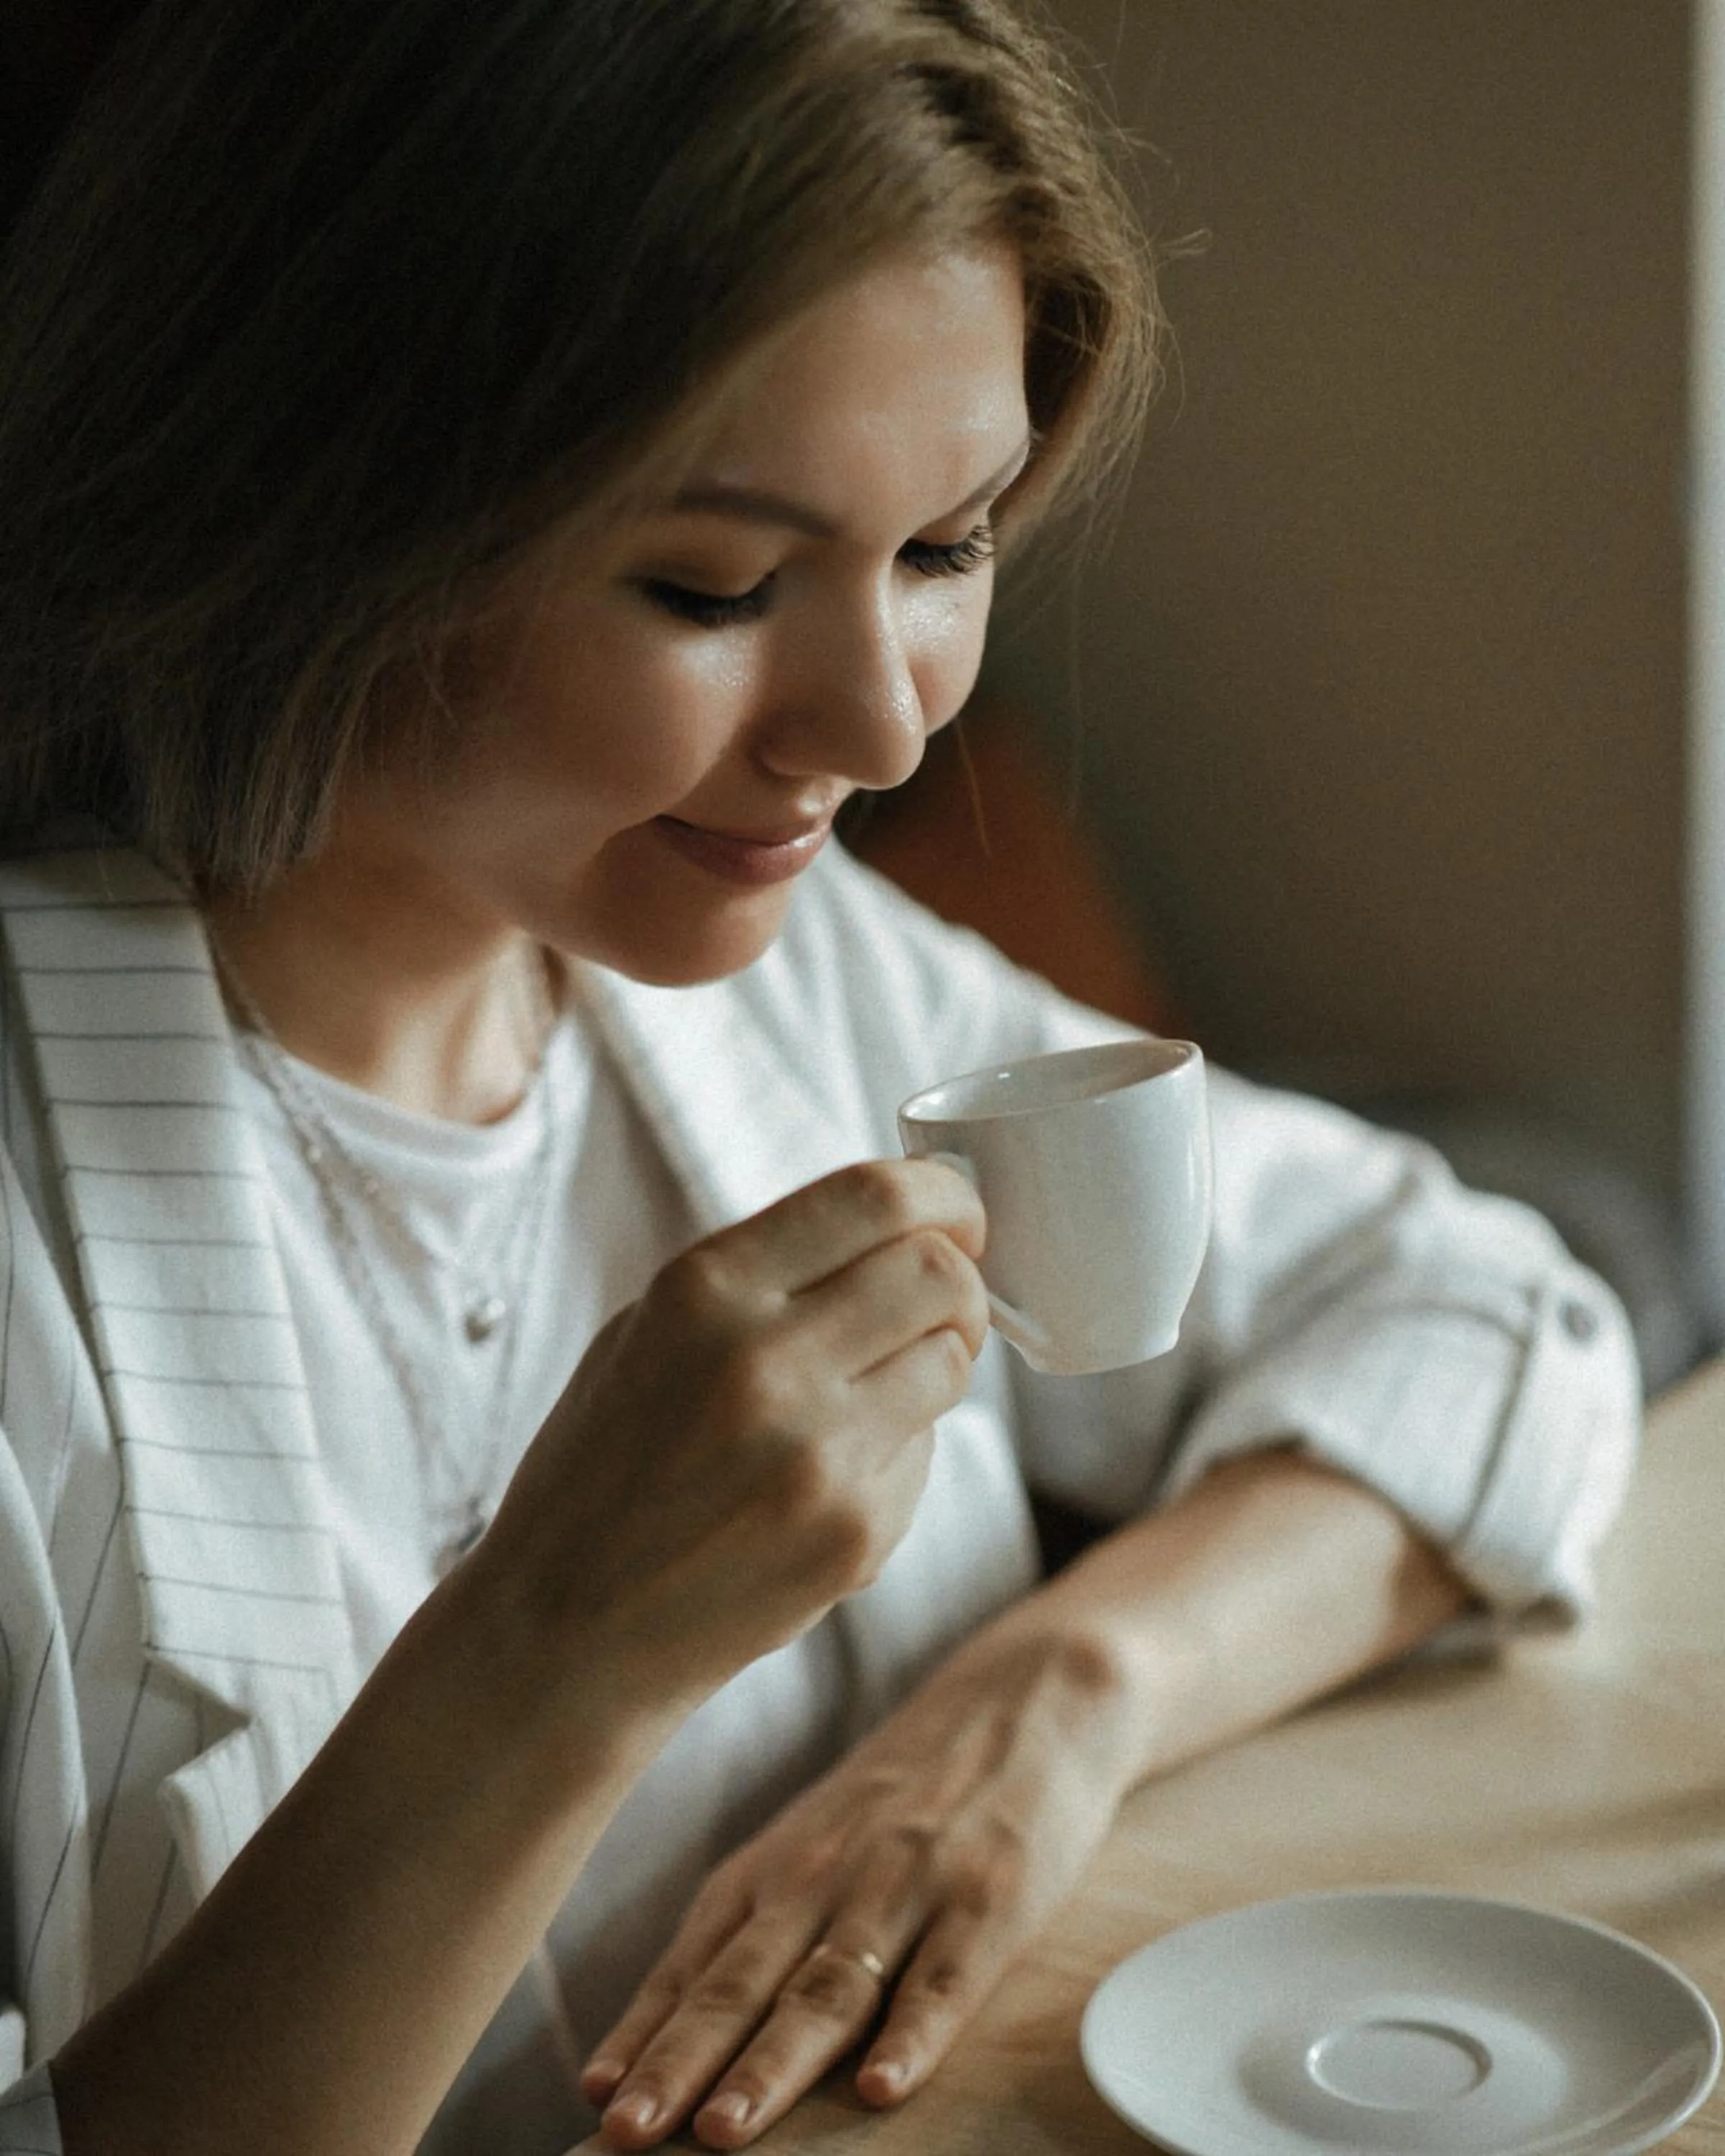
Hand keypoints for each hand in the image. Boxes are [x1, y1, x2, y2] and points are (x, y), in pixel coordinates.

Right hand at [474, 1158, 989, 1721]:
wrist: (563, 1629)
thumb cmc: (604, 1469)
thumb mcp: (647, 1330)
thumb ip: (763, 1273)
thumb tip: (897, 1229)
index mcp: (704, 1290)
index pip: (876, 1197)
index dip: (944, 1195)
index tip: (956, 1213)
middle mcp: (765, 1361)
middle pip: (940, 1273)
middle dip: (957, 1278)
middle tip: (935, 1305)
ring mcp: (817, 1453)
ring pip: (952, 1360)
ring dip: (934, 1361)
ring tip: (875, 1389)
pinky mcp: (855, 1533)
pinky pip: (929, 1453)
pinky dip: (900, 1449)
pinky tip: (827, 1476)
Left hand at [580, 1623, 1131, 2147]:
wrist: (1027, 1697)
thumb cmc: (909, 1794)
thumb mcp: (819, 1844)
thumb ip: (756, 1930)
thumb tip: (663, 2037)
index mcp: (775, 1868)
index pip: (695, 1966)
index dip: (643, 2037)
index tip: (595, 2101)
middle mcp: (826, 1875)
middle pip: (743, 1983)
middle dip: (680, 2063)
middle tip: (625, 2133)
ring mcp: (907, 1883)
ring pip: (829, 1989)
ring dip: (771, 2064)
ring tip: (722, 2132)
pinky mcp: (991, 1895)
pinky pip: (946, 1978)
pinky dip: (912, 2036)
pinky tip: (882, 2090)